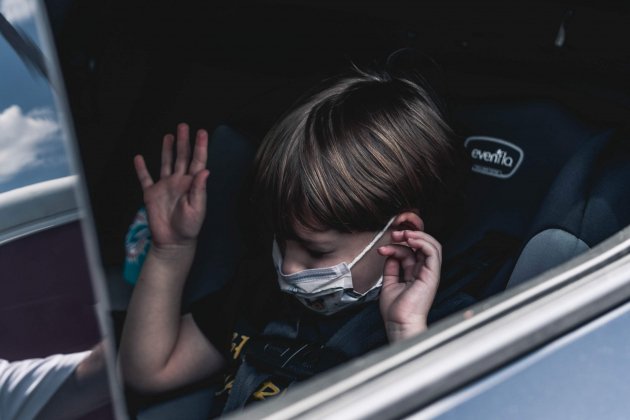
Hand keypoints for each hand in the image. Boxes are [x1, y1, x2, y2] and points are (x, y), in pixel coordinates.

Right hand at [134, 123, 208, 250]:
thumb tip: (205, 170)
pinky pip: (145, 178)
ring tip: (169, 135)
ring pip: (166, 163)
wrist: (173, 242)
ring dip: (167, 149)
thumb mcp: (197, 209)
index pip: (197, 161)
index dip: (200, 146)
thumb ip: (199, 189)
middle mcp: (179, 182)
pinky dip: (141, 169)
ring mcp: (165, 187)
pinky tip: (139, 158)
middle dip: (184, 141)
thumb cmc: (189, 228)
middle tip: (184, 126)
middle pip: (182, 157)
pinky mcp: (151, 194)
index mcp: (192, 184)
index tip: (202, 132)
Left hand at [377, 230, 441, 341]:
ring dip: (417, 236)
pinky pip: (433, 252)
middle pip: (422, 246)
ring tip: (403, 234)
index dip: (396, 246)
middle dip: (408, 236)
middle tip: (394, 235)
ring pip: (432, 245)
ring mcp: (429, 273)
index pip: (410, 252)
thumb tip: (389, 254)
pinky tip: (410, 239)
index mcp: (415, 275)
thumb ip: (391, 268)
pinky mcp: (431, 275)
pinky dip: (422, 242)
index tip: (382, 249)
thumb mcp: (389, 283)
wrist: (399, 323)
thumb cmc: (396, 311)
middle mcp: (424, 273)